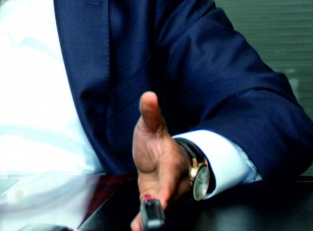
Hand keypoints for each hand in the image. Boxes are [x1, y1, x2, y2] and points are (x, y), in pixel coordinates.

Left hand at [130, 91, 190, 230]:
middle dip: (161, 208)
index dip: (167, 188)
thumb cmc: (157, 141)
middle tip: (149, 217)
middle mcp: (174, 181)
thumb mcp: (150, 125)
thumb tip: (149, 95)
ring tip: (141, 227)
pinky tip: (137, 228)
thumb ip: (150, 113)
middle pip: (170, 197)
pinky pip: (152, 212)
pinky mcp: (157, 200)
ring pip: (163, 208)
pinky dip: (144, 221)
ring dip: (152, 218)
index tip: (161, 198)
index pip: (171, 177)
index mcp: (174, 162)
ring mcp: (166, 192)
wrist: (161, 154)